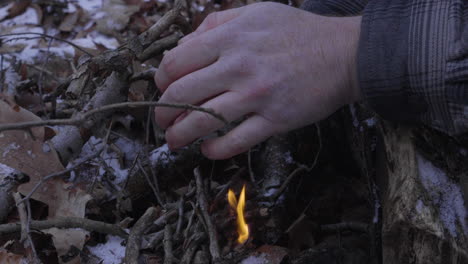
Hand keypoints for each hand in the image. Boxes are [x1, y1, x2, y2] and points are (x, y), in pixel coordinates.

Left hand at [154, 2, 361, 158]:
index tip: (163, 88)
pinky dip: (215, 150)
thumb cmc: (297, 33)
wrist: (343, 54)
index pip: (176, 62)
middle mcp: (239, 66)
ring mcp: (257, 95)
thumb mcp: (254, 13)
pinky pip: (236, 141)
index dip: (161, 79)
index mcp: (230, 38)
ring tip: (173, 142)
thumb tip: (183, 46)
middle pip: (181, 95)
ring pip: (203, 122)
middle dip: (162, 113)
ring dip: (180, 136)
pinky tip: (208, 150)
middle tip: (162, 121)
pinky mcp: (275, 119)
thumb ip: (215, 25)